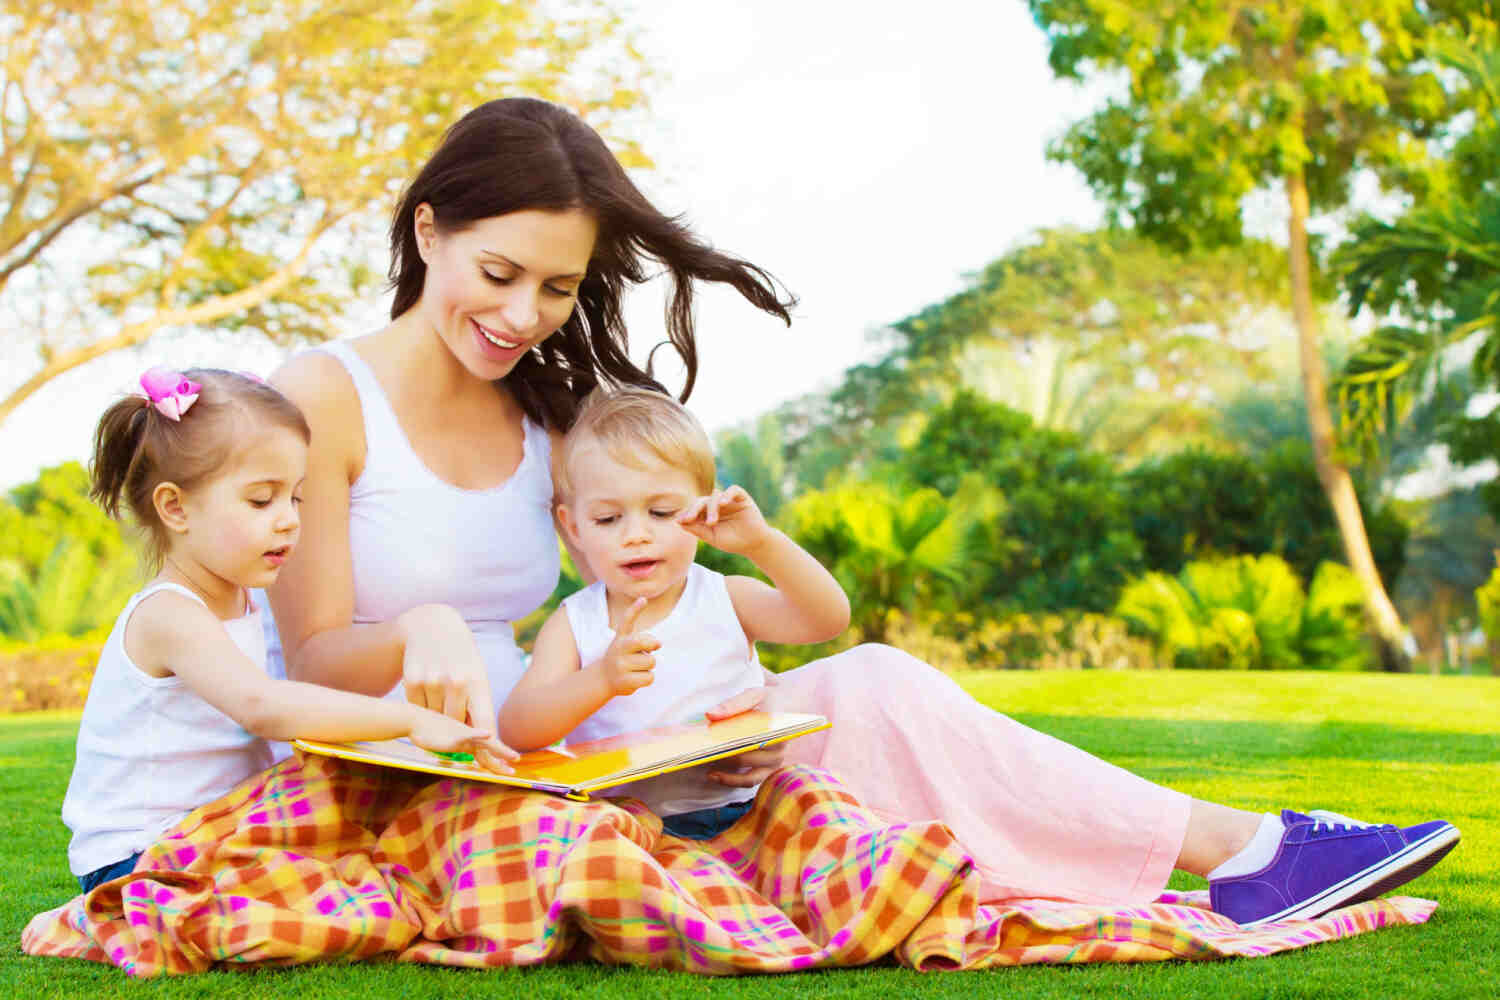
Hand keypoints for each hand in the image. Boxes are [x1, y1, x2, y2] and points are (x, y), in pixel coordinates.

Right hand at [396, 604, 497, 734]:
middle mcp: (456, 682)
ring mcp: (432, 681)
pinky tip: (426, 687)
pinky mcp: (411, 680)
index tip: (494, 762)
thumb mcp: (475, 674)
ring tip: (440, 692)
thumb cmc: (460, 656)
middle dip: (458, 727)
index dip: (489, 746)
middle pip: (457, 725)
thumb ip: (477, 704)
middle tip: (456, 715)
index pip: (485, 722)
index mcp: (478, 682)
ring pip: (434, 718)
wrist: (432, 624)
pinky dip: (421, 705)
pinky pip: (416, 708)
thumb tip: (484, 740)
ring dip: (436, 714)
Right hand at [408, 708, 518, 773]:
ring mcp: (462, 735)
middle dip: (504, 755)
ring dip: (500, 750)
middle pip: (490, 747)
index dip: (497, 758)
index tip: (508, 767)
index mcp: (467, 739)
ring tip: (514, 757)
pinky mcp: (452, 734)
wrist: (413, 720)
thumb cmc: (425, 731)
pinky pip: (468, 735)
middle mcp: (468, 736)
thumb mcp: (442, 741)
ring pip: (485, 743)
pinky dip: (478, 735)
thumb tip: (456, 752)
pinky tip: (488, 735)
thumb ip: (452, 747)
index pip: (485, 751)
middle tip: (517, 762)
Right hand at [601, 597, 659, 695]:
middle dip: (650, 651)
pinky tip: (635, 678)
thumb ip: (642, 638)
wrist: (603, 678)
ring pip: (651, 662)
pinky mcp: (625, 681)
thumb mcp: (626, 642)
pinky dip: (646, 678)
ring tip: (635, 668)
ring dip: (648, 667)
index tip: (643, 600)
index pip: (628, 620)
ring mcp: (621, 665)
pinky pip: (649, 677)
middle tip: (642, 655)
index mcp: (621, 637)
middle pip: (648, 645)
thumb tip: (658, 643)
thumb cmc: (622, 657)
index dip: (636, 609)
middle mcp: (619, 648)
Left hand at [677, 486, 773, 556]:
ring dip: (711, 509)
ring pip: (714, 496)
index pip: (693, 508)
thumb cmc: (732, 541)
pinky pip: (733, 490)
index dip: (686, 513)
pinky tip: (723, 504)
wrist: (753, 544)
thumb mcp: (712, 537)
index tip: (680, 521)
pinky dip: (727, 494)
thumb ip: (696, 529)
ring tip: (712, 523)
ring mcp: (728, 500)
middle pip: (701, 500)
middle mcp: (716, 504)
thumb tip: (678, 521)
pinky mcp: (741, 497)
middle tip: (690, 519)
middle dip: (694, 509)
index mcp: (707, 513)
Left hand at [702, 685, 783, 785]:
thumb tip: (710, 715)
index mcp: (775, 728)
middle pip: (745, 757)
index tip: (709, 743)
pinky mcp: (770, 769)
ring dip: (726, 774)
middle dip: (722, 756)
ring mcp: (775, 760)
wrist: (790, 706)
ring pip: (749, 774)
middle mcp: (779, 747)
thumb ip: (732, 704)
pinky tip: (715, 776)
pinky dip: (732, 781)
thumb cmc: (768, 700)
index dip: (727, 743)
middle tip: (702, 754)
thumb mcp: (753, 695)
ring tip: (707, 769)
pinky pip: (750, 781)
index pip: (749, 739)